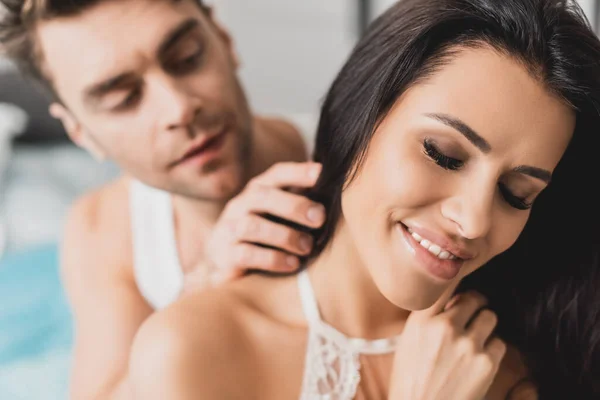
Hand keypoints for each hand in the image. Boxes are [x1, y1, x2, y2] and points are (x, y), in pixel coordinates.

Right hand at [190, 162, 325, 288]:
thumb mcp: (276, 216)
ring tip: (307, 247)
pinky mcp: (224, 256)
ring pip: (253, 226)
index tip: (322, 174)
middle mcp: (240, 206)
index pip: (276, 174)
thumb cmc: (260, 236)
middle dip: (293, 205)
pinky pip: (246, 254)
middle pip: (262, 196)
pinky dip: (272, 258)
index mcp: (257, 191)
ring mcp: (229, 230)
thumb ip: (299, 205)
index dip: (298, 171)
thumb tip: (338, 196)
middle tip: (320, 218)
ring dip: (284, 235)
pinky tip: (291, 264)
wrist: (221, 265)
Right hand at [389, 286, 505, 399]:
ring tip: (474, 343)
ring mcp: (467, 344)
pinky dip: (493, 351)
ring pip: (491, 318)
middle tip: (472, 318)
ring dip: (486, 328)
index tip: (464, 276)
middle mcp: (444, 327)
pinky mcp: (486, 362)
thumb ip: (428, 319)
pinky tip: (478, 362)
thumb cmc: (411, 380)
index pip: (445, 285)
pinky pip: (500, 344)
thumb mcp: (408, 343)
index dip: (458, 278)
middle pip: (475, 299)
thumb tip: (455, 301)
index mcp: (421, 321)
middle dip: (476, 307)